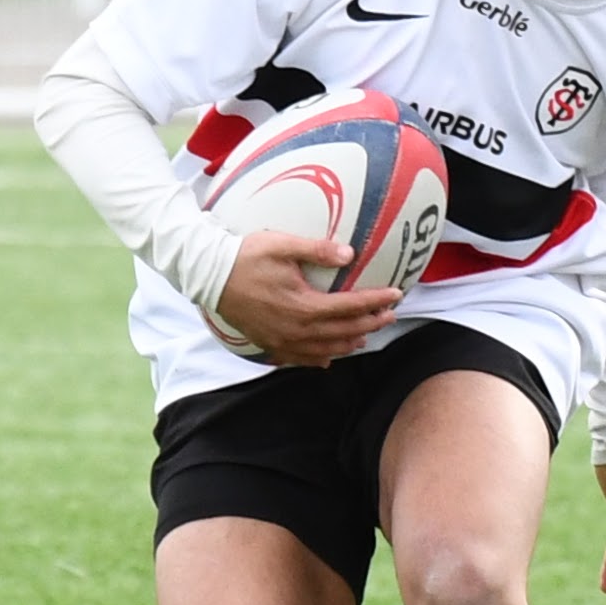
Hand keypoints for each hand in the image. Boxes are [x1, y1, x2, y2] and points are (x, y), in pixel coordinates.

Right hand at [211, 228, 401, 367]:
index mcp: (304, 305)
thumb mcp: (282, 245)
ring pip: (325, 350)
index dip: (375, 301)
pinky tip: (330, 358)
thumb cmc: (246, 256)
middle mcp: (296, 329)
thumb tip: (350, 254)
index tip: (396, 295)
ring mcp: (282, 341)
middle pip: (343, 332)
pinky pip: (301, 359)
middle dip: (370, 324)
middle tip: (390, 315)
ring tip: (366, 336)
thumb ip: (317, 250)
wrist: (209, 276)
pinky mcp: (269, 345)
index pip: (350, 306)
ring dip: (349, 343)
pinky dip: (321, 359)